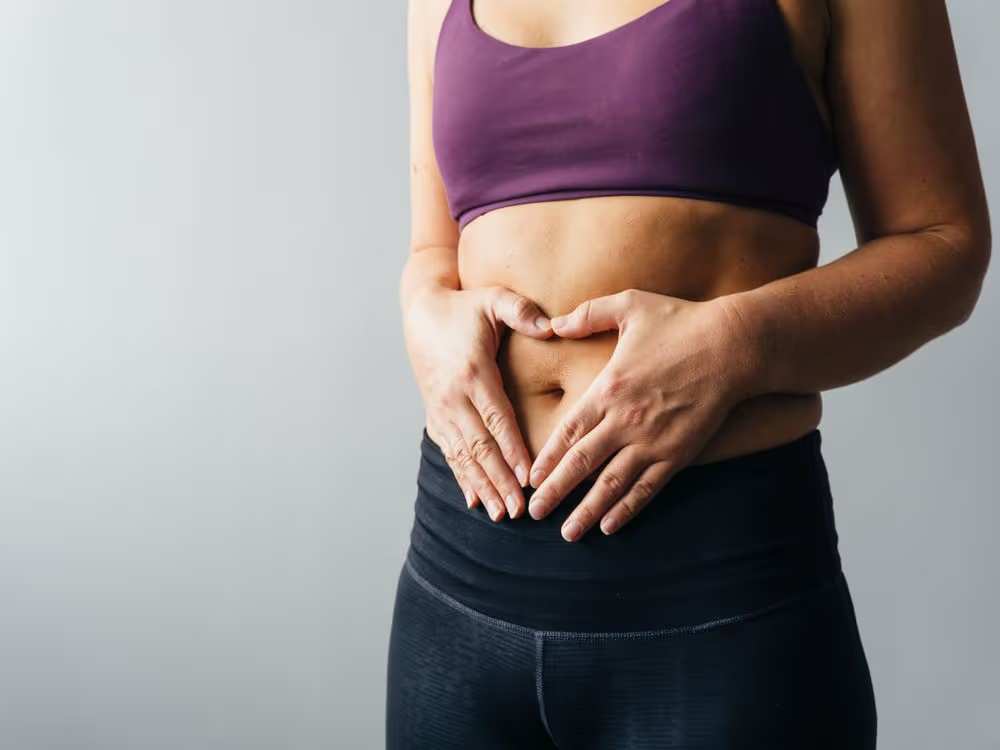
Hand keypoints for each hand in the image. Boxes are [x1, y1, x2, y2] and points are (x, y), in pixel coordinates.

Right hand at [404, 285, 552, 520]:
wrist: (421, 312)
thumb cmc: (464, 306)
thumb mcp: (493, 299)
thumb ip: (522, 311)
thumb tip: (552, 326)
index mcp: (473, 373)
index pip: (496, 418)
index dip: (512, 449)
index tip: (527, 477)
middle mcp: (453, 397)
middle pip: (480, 446)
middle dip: (499, 480)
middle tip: (519, 509)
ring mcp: (441, 409)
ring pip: (463, 456)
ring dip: (482, 486)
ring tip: (500, 513)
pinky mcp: (435, 415)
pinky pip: (449, 452)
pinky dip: (462, 477)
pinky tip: (474, 500)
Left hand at [526, 289, 758, 540]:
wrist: (735, 346)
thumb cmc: (681, 322)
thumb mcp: (629, 305)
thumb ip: (587, 314)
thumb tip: (554, 324)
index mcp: (608, 389)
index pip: (568, 432)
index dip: (546, 459)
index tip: (529, 479)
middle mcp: (625, 421)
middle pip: (581, 464)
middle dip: (555, 492)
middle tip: (533, 513)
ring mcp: (653, 441)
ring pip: (611, 484)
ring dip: (586, 511)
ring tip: (567, 534)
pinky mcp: (678, 453)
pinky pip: (647, 488)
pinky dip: (627, 510)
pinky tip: (610, 527)